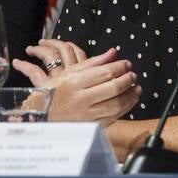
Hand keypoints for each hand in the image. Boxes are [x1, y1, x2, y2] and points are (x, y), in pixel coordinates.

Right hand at [12, 47, 139, 124]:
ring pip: (116, 104)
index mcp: (74, 83)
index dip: (120, 67)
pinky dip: (125, 107)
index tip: (127, 64)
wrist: (41, 116)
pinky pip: (114, 116)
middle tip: (133, 75)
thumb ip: (93, 62)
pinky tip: (130, 100)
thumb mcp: (69, 73)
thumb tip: (113, 52)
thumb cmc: (55, 92)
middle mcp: (81, 99)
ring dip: (130, 95)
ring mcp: (86, 114)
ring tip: (136, 87)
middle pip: (113, 88)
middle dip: (127, 80)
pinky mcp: (91, 125)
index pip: (104, 72)